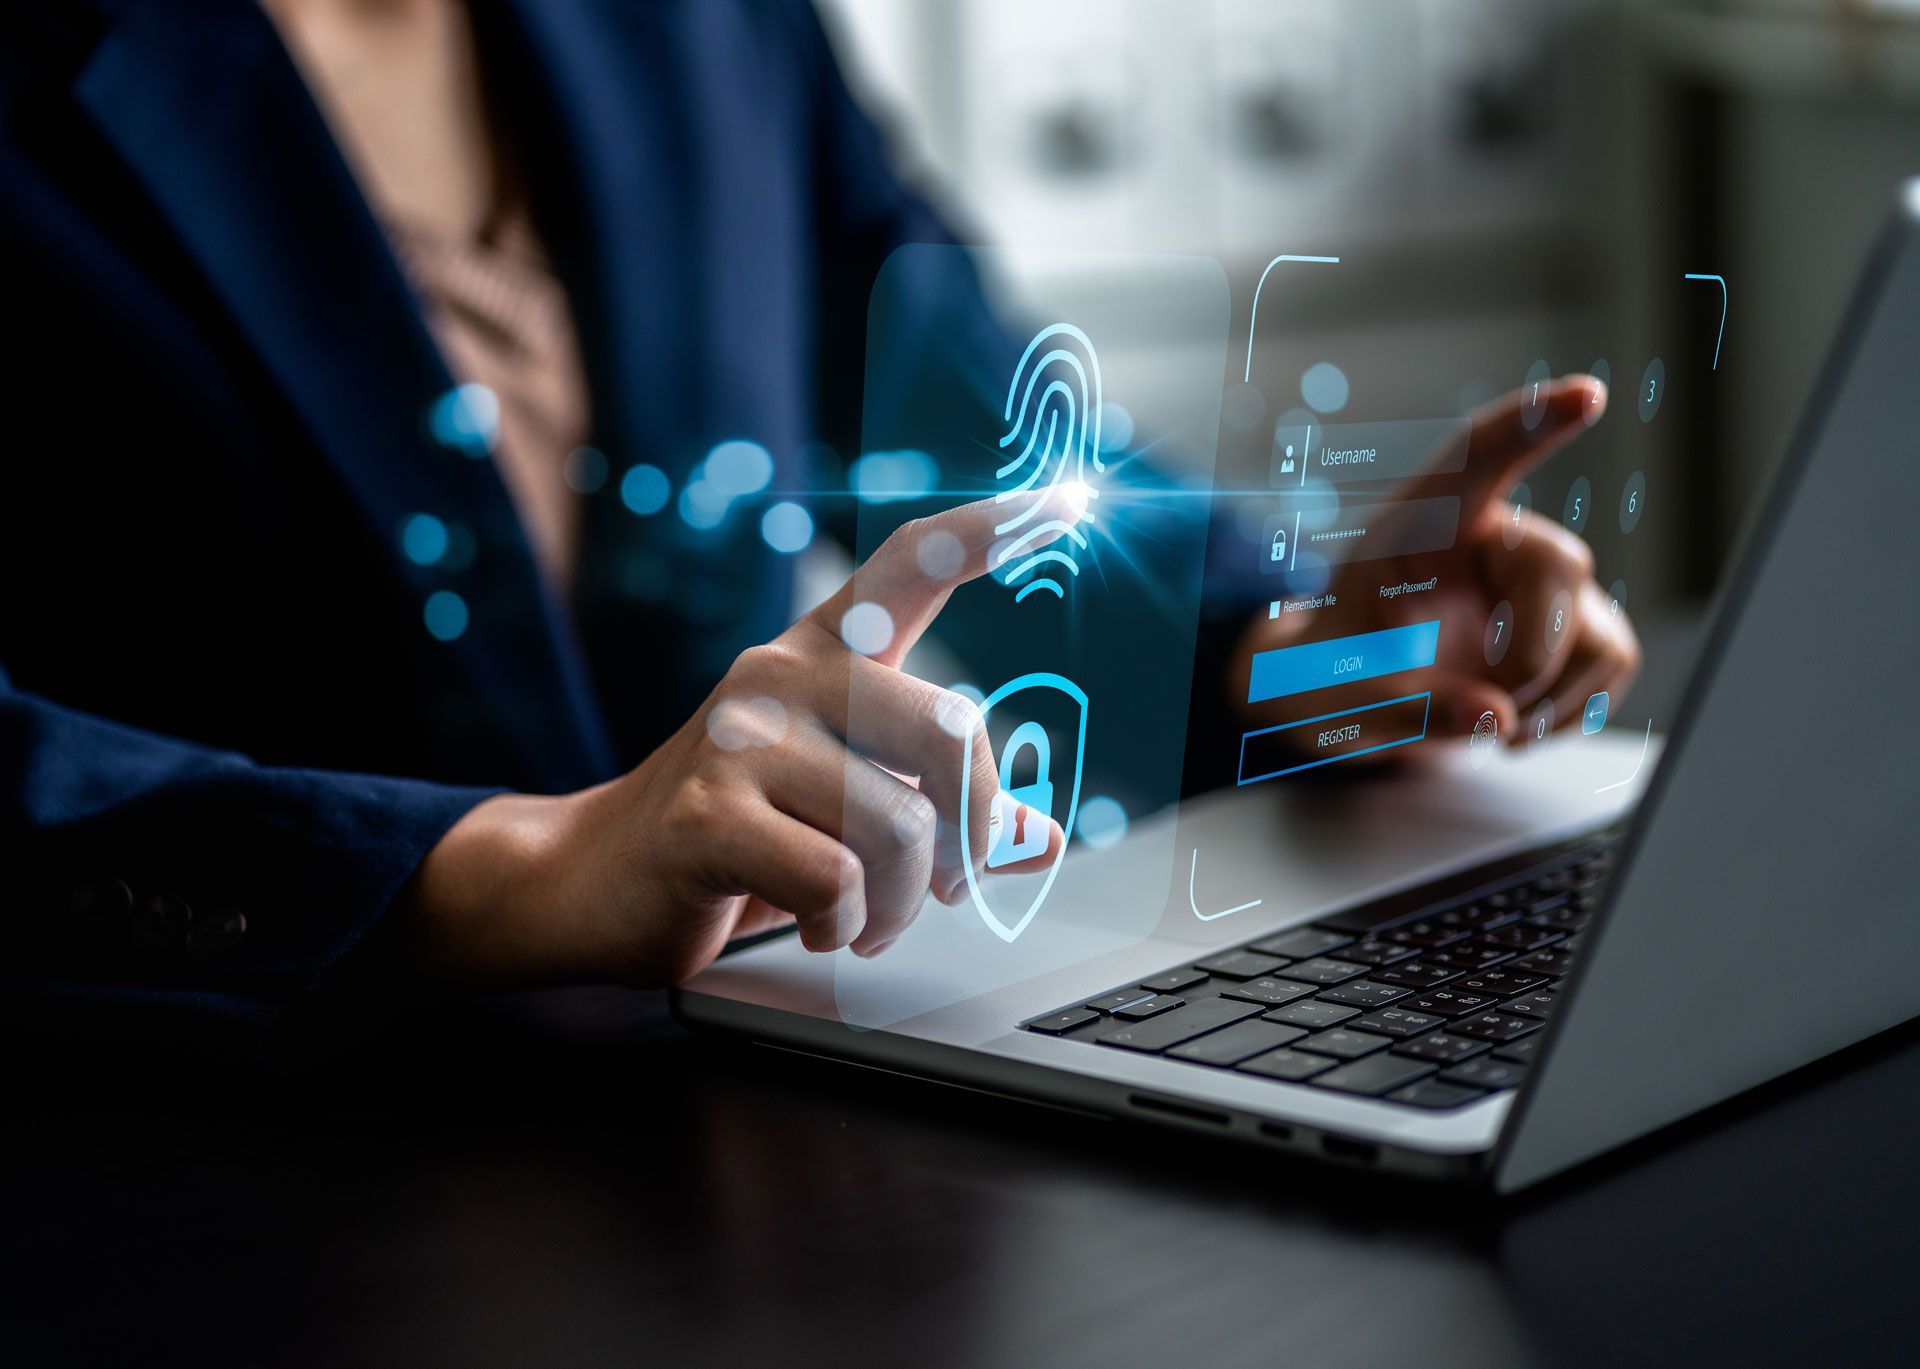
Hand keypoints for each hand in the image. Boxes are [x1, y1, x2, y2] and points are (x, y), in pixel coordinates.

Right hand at [406, 486, 1087, 986]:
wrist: (588, 881)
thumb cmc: (737, 842)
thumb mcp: (847, 814)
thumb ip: (942, 812)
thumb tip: (1041, 839)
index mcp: (819, 655)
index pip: (909, 566)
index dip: (987, 529)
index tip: (1064, 499)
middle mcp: (780, 675)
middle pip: (947, 728)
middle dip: (969, 832)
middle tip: (942, 890)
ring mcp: (738, 740)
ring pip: (897, 828)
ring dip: (896, 905)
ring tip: (861, 922)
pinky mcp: (707, 814)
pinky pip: (836, 879)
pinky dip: (843, 925)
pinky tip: (814, 927)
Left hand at [1231, 375, 1639, 750]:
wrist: (1349, 696)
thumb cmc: (1333, 672)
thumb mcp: (1339, 696)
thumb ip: (1407, 706)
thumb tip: (1496, 718)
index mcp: (1421, 522)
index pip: (1476, 457)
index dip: (1531, 423)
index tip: (1585, 396)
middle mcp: (1495, 536)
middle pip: (1558, 564)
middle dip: (1526, 655)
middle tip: (1475, 706)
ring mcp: (1544, 581)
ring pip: (1594, 631)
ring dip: (1544, 697)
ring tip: (1479, 715)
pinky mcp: (1581, 624)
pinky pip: (1611, 661)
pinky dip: (1567, 712)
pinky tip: (1513, 720)